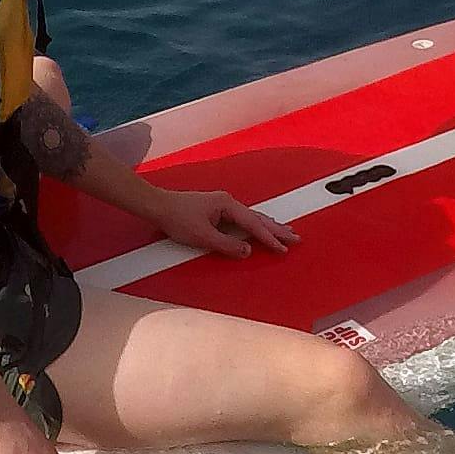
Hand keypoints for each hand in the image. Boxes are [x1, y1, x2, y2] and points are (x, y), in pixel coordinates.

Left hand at [151, 183, 295, 258]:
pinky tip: (260, 229)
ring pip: (252, 218)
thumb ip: (226, 245)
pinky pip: (243, 219)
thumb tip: (247, 251)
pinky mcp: (218, 211)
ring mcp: (223, 206)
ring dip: (269, 226)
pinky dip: (255, 226)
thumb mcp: (203, 236)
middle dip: (277, 229)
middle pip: (258, 218)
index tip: (283, 247)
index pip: (253, 224)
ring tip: (285, 233)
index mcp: (227, 205)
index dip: (269, 237)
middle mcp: (228, 203)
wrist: (159, 206)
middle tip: (295, 238)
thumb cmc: (177, 218)